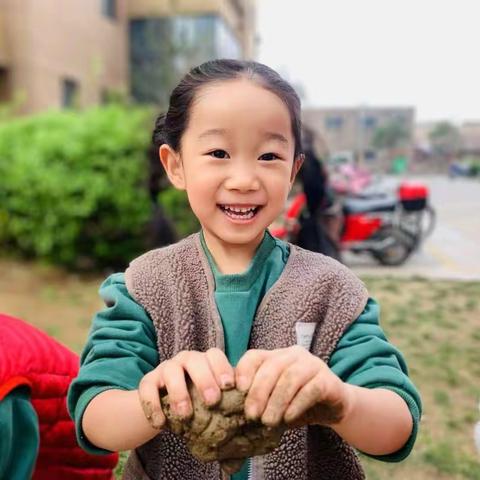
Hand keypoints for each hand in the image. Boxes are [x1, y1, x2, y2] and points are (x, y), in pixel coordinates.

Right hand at [138, 348, 234, 428]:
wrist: (162, 404)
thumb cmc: (195, 400)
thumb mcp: (209, 397)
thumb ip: (225, 401)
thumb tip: (248, 415)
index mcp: (204, 361)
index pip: (215, 355)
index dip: (222, 368)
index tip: (229, 386)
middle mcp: (185, 360)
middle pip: (195, 360)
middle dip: (204, 379)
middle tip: (212, 401)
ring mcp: (166, 368)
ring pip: (171, 371)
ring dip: (179, 392)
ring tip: (185, 415)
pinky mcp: (148, 381)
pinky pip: (148, 389)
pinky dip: (153, 406)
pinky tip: (161, 424)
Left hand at [235, 346, 351, 427]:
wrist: (332, 409)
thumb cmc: (296, 403)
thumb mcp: (273, 400)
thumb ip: (257, 401)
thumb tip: (231, 414)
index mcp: (276, 356)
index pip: (254, 356)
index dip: (244, 371)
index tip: (237, 390)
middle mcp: (293, 355)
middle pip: (272, 367)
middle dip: (259, 392)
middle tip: (252, 415)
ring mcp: (312, 364)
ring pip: (290, 377)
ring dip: (277, 401)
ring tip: (268, 421)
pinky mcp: (328, 380)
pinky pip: (310, 389)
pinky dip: (296, 404)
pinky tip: (288, 418)